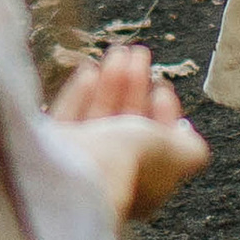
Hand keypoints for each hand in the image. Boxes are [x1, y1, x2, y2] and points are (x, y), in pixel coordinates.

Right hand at [51, 39, 210, 224]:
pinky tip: (90, 71)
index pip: (153, 148)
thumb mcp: (177, 155)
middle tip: (140, 56)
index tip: (163, 89)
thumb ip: (191, 150)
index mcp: (139, 187)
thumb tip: (189, 138)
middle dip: (135, 88)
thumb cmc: (127, 164)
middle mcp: (107, 178)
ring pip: (97, 119)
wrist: (74, 167)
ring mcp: (76, 164)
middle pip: (124, 127)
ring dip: (112, 83)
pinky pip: (67, 119)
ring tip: (119, 53)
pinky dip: (80, 93)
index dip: (162, 116)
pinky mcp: (48, 150)